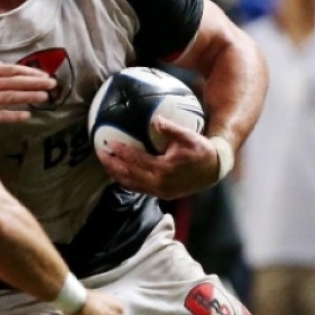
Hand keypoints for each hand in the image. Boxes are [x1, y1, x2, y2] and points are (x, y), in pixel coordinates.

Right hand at [0, 60, 56, 123]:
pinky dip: (12, 116)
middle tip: (52, 85)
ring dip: (28, 97)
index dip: (29, 73)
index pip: (11, 70)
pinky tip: (26, 116)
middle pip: (14, 82)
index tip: (43, 75)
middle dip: (35, 83)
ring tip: (44, 98)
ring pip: (9, 97)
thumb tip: (2, 67)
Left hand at [95, 116, 220, 199]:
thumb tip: (154, 120)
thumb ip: (171, 129)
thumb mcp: (189, 137)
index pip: (137, 161)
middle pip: (129, 175)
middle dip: (113, 165)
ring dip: (117, 174)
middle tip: (100, 154)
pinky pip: (139, 189)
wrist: (214, 170)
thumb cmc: (201, 151)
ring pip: (132, 184)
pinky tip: (119, 174)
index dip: (122, 152)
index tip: (110, 143)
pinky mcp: (162, 194)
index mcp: (164, 169)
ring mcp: (160, 191)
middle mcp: (159, 184)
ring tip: (106, 164)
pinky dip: (127, 181)